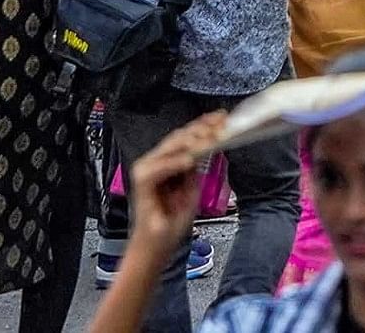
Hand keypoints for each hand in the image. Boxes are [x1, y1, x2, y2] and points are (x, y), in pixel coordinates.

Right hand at [124, 109, 226, 265]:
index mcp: (168, 162)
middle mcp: (156, 162)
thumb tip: (205, 149)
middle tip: (219, 123)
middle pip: (179, 137)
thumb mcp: (191, 191)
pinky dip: (174, 163)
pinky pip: (158, 168)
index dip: (204, 125)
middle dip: (201, 128)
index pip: (187, 137)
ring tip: (207, 136)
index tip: (223, 118)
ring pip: (169, 147)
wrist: (156, 247)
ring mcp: (147, 171)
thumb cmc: (171, 222)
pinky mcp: (141, 184)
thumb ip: (195, 171)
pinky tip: (189, 160)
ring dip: (189, 140)